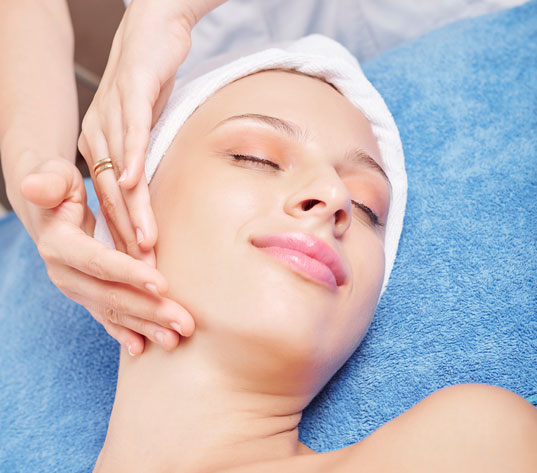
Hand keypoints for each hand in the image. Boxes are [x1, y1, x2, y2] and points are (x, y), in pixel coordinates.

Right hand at [19, 157, 194, 354]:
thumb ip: (49, 182)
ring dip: (146, 327)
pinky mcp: (85, 295)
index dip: (130, 273)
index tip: (163, 285)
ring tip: (175, 340)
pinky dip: (125, 333)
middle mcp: (65, 273)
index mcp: (59, 245)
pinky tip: (142, 349)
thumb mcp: (54, 178)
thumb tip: (34, 186)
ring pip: (113, 312)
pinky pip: (106, 317)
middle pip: (111, 295)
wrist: (49, 211)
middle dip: (150, 311)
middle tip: (185, 324)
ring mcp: (75, 288)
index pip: (99, 262)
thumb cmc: (60, 187)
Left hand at [78, 0, 196, 259]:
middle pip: (112, 198)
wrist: (153, 29)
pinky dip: (133, 157)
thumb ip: (146, 166)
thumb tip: (154, 201)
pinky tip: (135, 182)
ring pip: (120, 172)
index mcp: (99, 148)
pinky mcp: (132, 91)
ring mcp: (113, 113)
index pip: (111, 204)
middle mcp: (97, 134)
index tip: (139, 271)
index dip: (124, 239)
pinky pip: (131, 130)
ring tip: (145, 246)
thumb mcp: (147, 133)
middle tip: (143, 274)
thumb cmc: (152, 85)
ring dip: (132, 211)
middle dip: (128, 239)